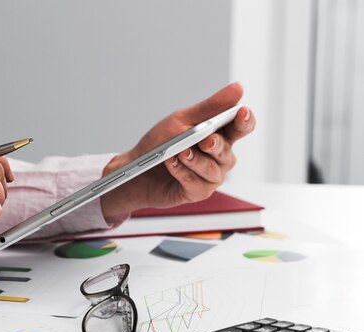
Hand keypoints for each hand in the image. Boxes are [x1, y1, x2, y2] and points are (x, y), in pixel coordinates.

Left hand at [100, 82, 254, 221]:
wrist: (136, 169)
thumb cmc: (160, 144)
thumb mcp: (181, 121)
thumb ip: (209, 108)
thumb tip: (237, 89)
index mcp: (219, 135)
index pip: (241, 127)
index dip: (245, 121)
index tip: (242, 112)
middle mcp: (219, 157)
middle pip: (227, 150)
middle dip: (215, 144)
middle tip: (204, 141)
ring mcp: (210, 176)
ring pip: (212, 169)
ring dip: (194, 160)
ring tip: (179, 152)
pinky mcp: (197, 192)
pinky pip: (196, 183)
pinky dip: (182, 171)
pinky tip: (171, 163)